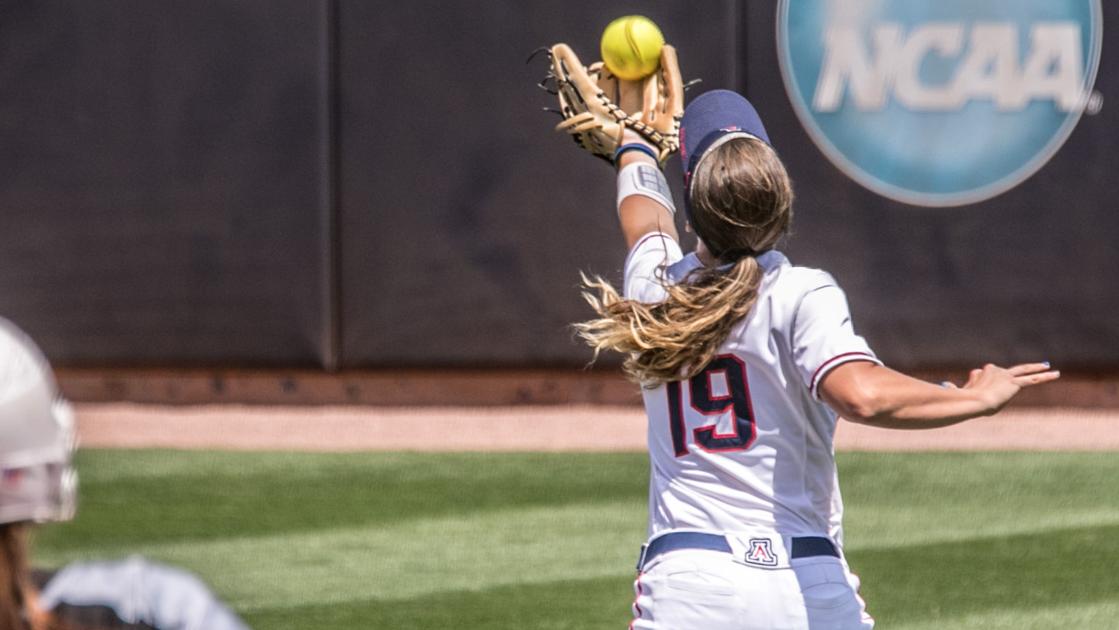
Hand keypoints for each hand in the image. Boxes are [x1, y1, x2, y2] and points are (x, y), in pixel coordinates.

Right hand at [945, 362, 1059, 414]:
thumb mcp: (960, 395)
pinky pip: (1033, 379)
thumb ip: (958, 389)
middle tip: (1016, 375)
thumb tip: (946, 384)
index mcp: (981, 373)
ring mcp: (1006, 376)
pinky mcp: (1015, 383)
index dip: (978, 384)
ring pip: (1024, 371)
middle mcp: (994, 370)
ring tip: (1049, 368)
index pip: (984, 375)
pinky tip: (1056, 373)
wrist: (975, 402)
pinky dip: (1045, 376)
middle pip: (1003, 371)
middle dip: (1007, 374)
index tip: (972, 388)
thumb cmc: (965, 401)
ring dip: (1037, 369)